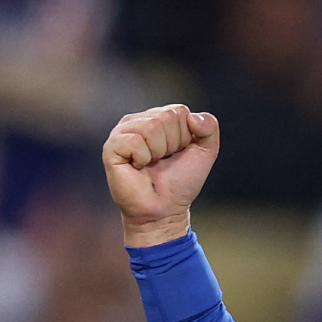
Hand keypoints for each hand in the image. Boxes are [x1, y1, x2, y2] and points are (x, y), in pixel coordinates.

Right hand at [102, 104, 219, 245]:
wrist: (164, 210)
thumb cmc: (181, 182)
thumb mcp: (205, 152)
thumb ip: (209, 128)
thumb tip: (193, 117)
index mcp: (158, 117)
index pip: (180, 111)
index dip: (186, 137)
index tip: (177, 154)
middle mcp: (138, 120)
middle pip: (166, 116)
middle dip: (173, 144)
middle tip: (163, 161)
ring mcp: (122, 132)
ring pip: (151, 126)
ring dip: (158, 152)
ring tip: (151, 164)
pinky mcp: (111, 147)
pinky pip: (135, 141)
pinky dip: (143, 158)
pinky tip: (138, 167)